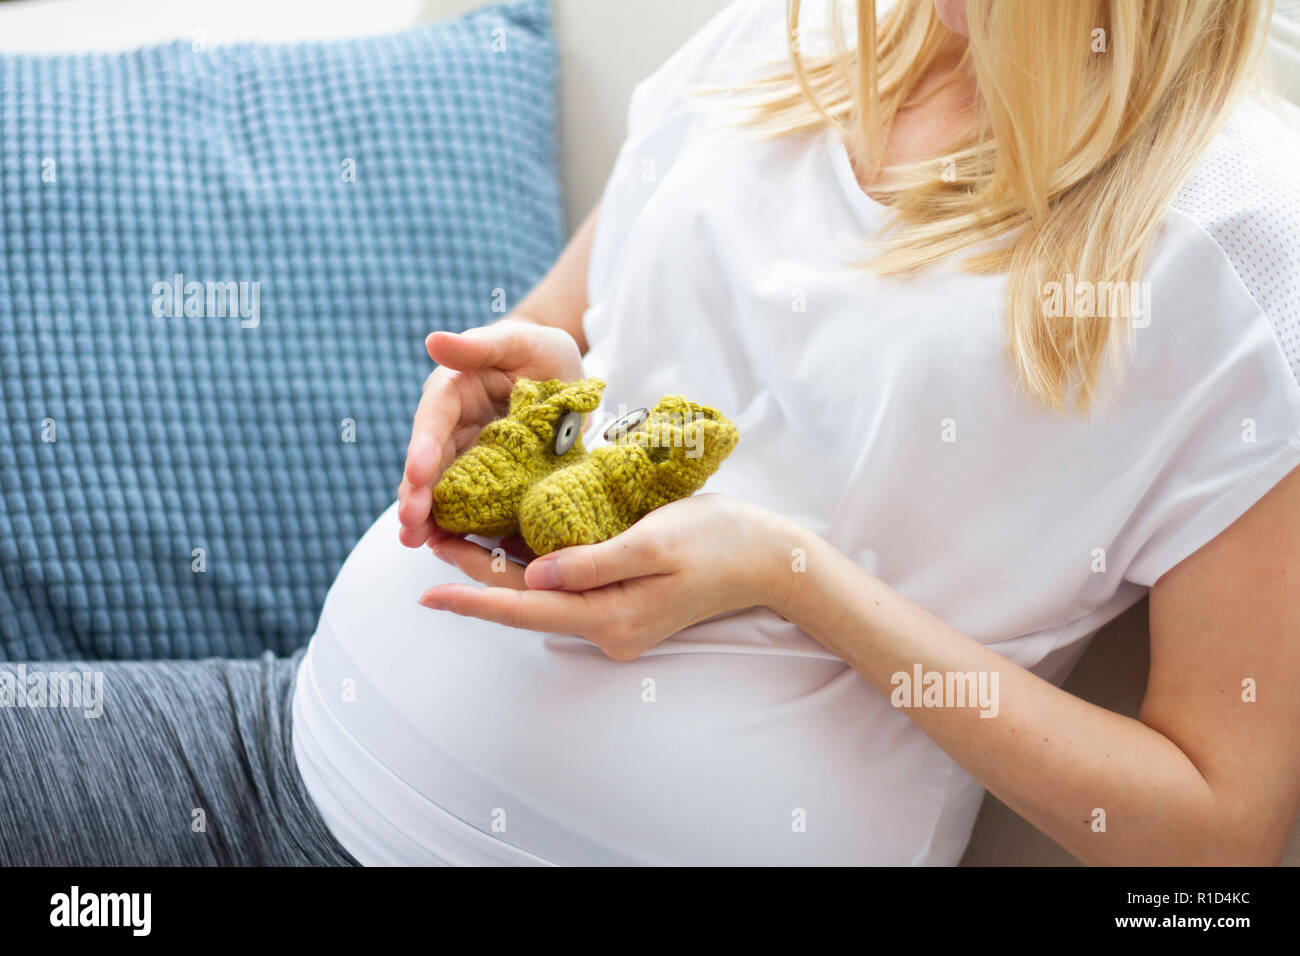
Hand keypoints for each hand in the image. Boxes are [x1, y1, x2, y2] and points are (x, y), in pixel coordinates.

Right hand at [397, 319, 584, 547]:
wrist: (564, 379)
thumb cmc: (539, 352)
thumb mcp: (518, 342)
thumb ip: (479, 344)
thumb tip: (432, 340)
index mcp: (452, 392)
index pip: (434, 419)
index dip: (423, 446)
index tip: (417, 472)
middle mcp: (451, 428)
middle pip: (429, 464)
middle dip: (417, 494)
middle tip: (409, 524)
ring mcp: (467, 457)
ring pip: (442, 489)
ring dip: (427, 517)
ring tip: (416, 542)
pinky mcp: (488, 480)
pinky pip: (471, 504)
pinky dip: (458, 525)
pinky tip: (448, 547)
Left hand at [417, 494, 799, 659]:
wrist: (770, 560)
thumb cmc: (718, 542)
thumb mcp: (653, 542)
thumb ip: (591, 562)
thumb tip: (533, 572)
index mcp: (611, 617)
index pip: (526, 609)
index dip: (474, 598)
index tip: (426, 591)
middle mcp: (608, 629)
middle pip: (527, 603)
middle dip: (478, 576)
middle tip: (431, 543)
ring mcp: (617, 622)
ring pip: (544, 597)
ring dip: (502, 570)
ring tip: (458, 539)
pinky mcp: (625, 606)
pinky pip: (568, 590)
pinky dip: (535, 567)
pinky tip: (510, 543)